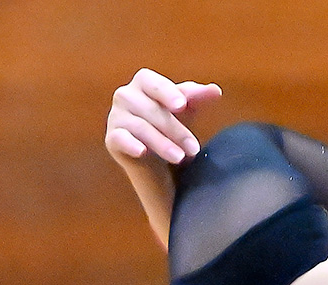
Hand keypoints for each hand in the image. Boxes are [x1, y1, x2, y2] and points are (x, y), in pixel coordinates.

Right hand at [105, 69, 221, 167]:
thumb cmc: (171, 127)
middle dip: (175, 129)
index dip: (168, 93)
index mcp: (143, 82)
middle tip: (194, 148)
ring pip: (140, 127)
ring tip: (180, 158)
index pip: (154, 83)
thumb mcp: (186, 112)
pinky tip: (142, 152)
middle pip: (151, 110)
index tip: (182, 106)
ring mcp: (116, 117)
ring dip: (162, 143)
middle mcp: (125, 95)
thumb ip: (197, 99)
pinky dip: (131, 144)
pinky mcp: (111, 139)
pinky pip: (120, 139)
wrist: (155, 160)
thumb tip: (216, 91)